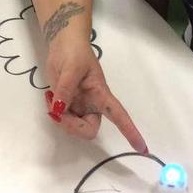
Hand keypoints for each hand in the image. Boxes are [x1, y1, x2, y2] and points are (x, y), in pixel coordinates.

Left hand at [44, 36, 147, 153]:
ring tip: (52, 97)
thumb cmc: (74, 51)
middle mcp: (93, 104)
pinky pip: (63, 119)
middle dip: (72, 127)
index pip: (119, 115)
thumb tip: (59, 110)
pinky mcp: (69, 104)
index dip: (130, 131)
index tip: (142, 148)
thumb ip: (66, 89)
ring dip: (60, 119)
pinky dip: (54, 113)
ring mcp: (80, 105)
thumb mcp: (71, 67)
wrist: (62, 43)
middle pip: (89, 129)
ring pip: (74, 127)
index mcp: (101, 94)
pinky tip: (50, 97)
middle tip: (56, 112)